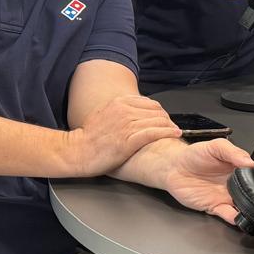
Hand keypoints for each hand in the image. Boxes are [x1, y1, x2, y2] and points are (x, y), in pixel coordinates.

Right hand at [64, 95, 179, 175]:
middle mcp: (124, 110)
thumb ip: (121, 110)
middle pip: (157, 111)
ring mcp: (127, 124)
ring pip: (158, 120)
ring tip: (176, 131)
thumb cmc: (89, 138)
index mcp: (118, 102)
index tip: (163, 119)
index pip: (149, 103)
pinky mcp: (130, 139)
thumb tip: (136, 111)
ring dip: (171, 126)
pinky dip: (168, 132)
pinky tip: (175, 134)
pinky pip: (155, 132)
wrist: (77, 151)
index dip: (160, 111)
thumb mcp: (104, 114)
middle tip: (172, 127)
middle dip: (167, 119)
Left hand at [163, 137, 253, 225]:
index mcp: (238, 169)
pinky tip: (237, 216)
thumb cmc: (194, 155)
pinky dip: (234, 218)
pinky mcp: (215, 207)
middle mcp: (234, 185)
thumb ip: (234, 152)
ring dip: (249, 211)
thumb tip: (250, 163)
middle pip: (252, 195)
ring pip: (243, 207)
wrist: (173, 167)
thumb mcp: (216, 146)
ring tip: (253, 211)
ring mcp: (225, 197)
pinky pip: (228, 215)